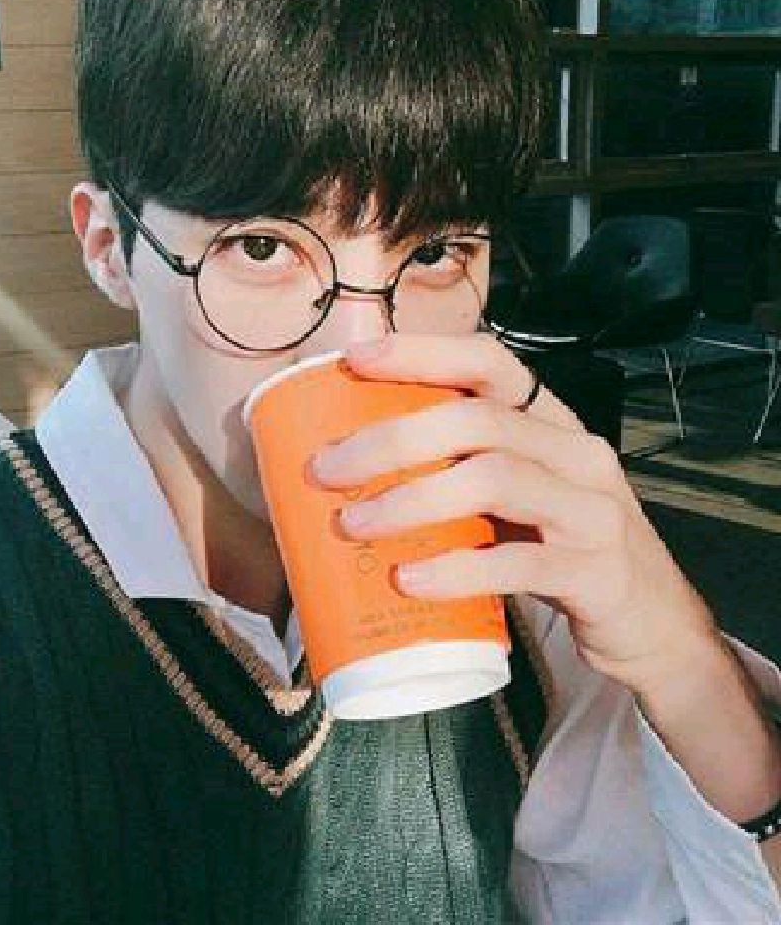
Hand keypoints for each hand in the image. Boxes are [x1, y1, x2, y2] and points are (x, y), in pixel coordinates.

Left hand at [310, 332, 720, 695]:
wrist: (653, 626)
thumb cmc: (561, 550)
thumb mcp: (519, 498)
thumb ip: (462, 474)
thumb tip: (356, 468)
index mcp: (551, 426)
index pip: (490, 363)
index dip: (423, 354)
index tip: (357, 359)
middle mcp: (576, 454)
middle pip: (478, 420)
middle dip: (394, 439)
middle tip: (328, 469)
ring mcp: (591, 510)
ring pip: (494, 479)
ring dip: (413, 499)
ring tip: (354, 524)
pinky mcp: (595, 571)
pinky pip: (517, 562)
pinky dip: (456, 568)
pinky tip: (410, 579)